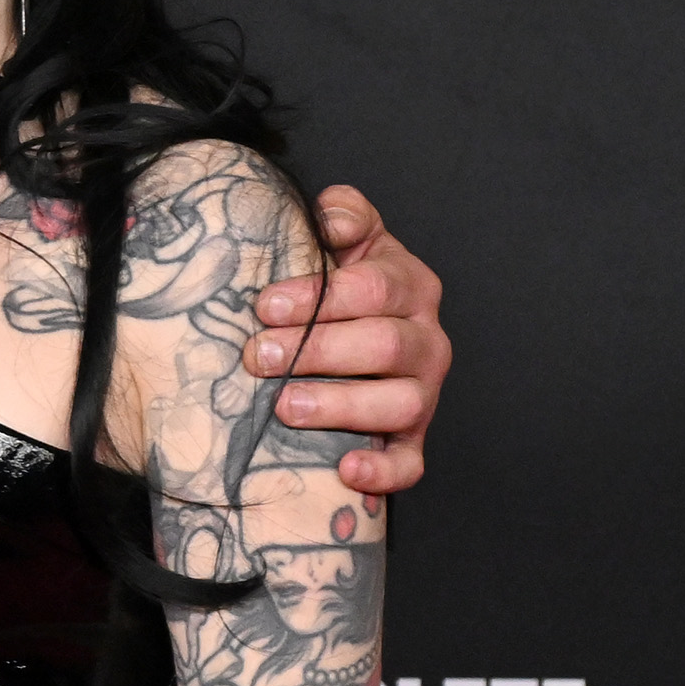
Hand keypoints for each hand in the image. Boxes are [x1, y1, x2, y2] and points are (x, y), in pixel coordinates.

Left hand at [250, 183, 450, 496]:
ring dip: (341, 406)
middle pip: (385, 346)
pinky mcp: (412, 439)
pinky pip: (411, 462)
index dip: (321, 296)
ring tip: (285, 406)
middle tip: (258, 356)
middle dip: (318, 350)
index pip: (375, 288)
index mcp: (410, 287)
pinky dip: (383, 470)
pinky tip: (346, 468)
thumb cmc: (340, 288)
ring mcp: (423, 393)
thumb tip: (330, 215)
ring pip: (401, 403)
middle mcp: (426, 341)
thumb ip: (344, 217)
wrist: (359, 335)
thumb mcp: (347, 243)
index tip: (265, 306)